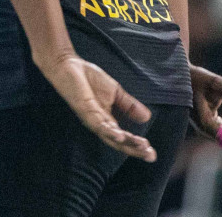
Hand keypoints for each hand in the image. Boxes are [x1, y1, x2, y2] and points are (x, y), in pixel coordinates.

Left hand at [38, 53, 157, 160]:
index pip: (124, 139)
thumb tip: (147, 117)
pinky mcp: (84, 110)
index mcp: (107, 121)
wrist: (68, 65)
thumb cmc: (89, 79)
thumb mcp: (115, 92)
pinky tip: (120, 135)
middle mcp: (99, 124)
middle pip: (118, 143)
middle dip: (135, 150)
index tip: (153, 155)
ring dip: (126, 142)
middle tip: (151, 156)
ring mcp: (91, 119)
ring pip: (110, 136)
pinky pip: (97, 124)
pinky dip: (109, 131)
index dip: (137, 147)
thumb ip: (129, 105)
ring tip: (141, 146)